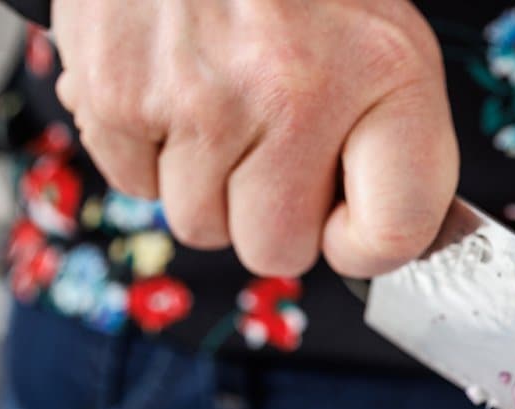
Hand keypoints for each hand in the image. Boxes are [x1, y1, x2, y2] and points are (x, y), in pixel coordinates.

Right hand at [52, 0, 457, 277]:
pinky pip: (138, 185)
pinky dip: (152, 150)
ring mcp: (201, 97)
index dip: (362, 243)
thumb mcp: (388, 50)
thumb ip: (396, 155)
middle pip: (278, 251)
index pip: (393, 237)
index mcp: (387, 77)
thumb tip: (367, 252)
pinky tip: (175, 87)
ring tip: (223, 101)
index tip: (347, 216)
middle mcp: (295, 91)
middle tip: (273, 141)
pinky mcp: (118, 92)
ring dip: (210, 182)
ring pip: (201, 225)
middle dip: (273, 214)